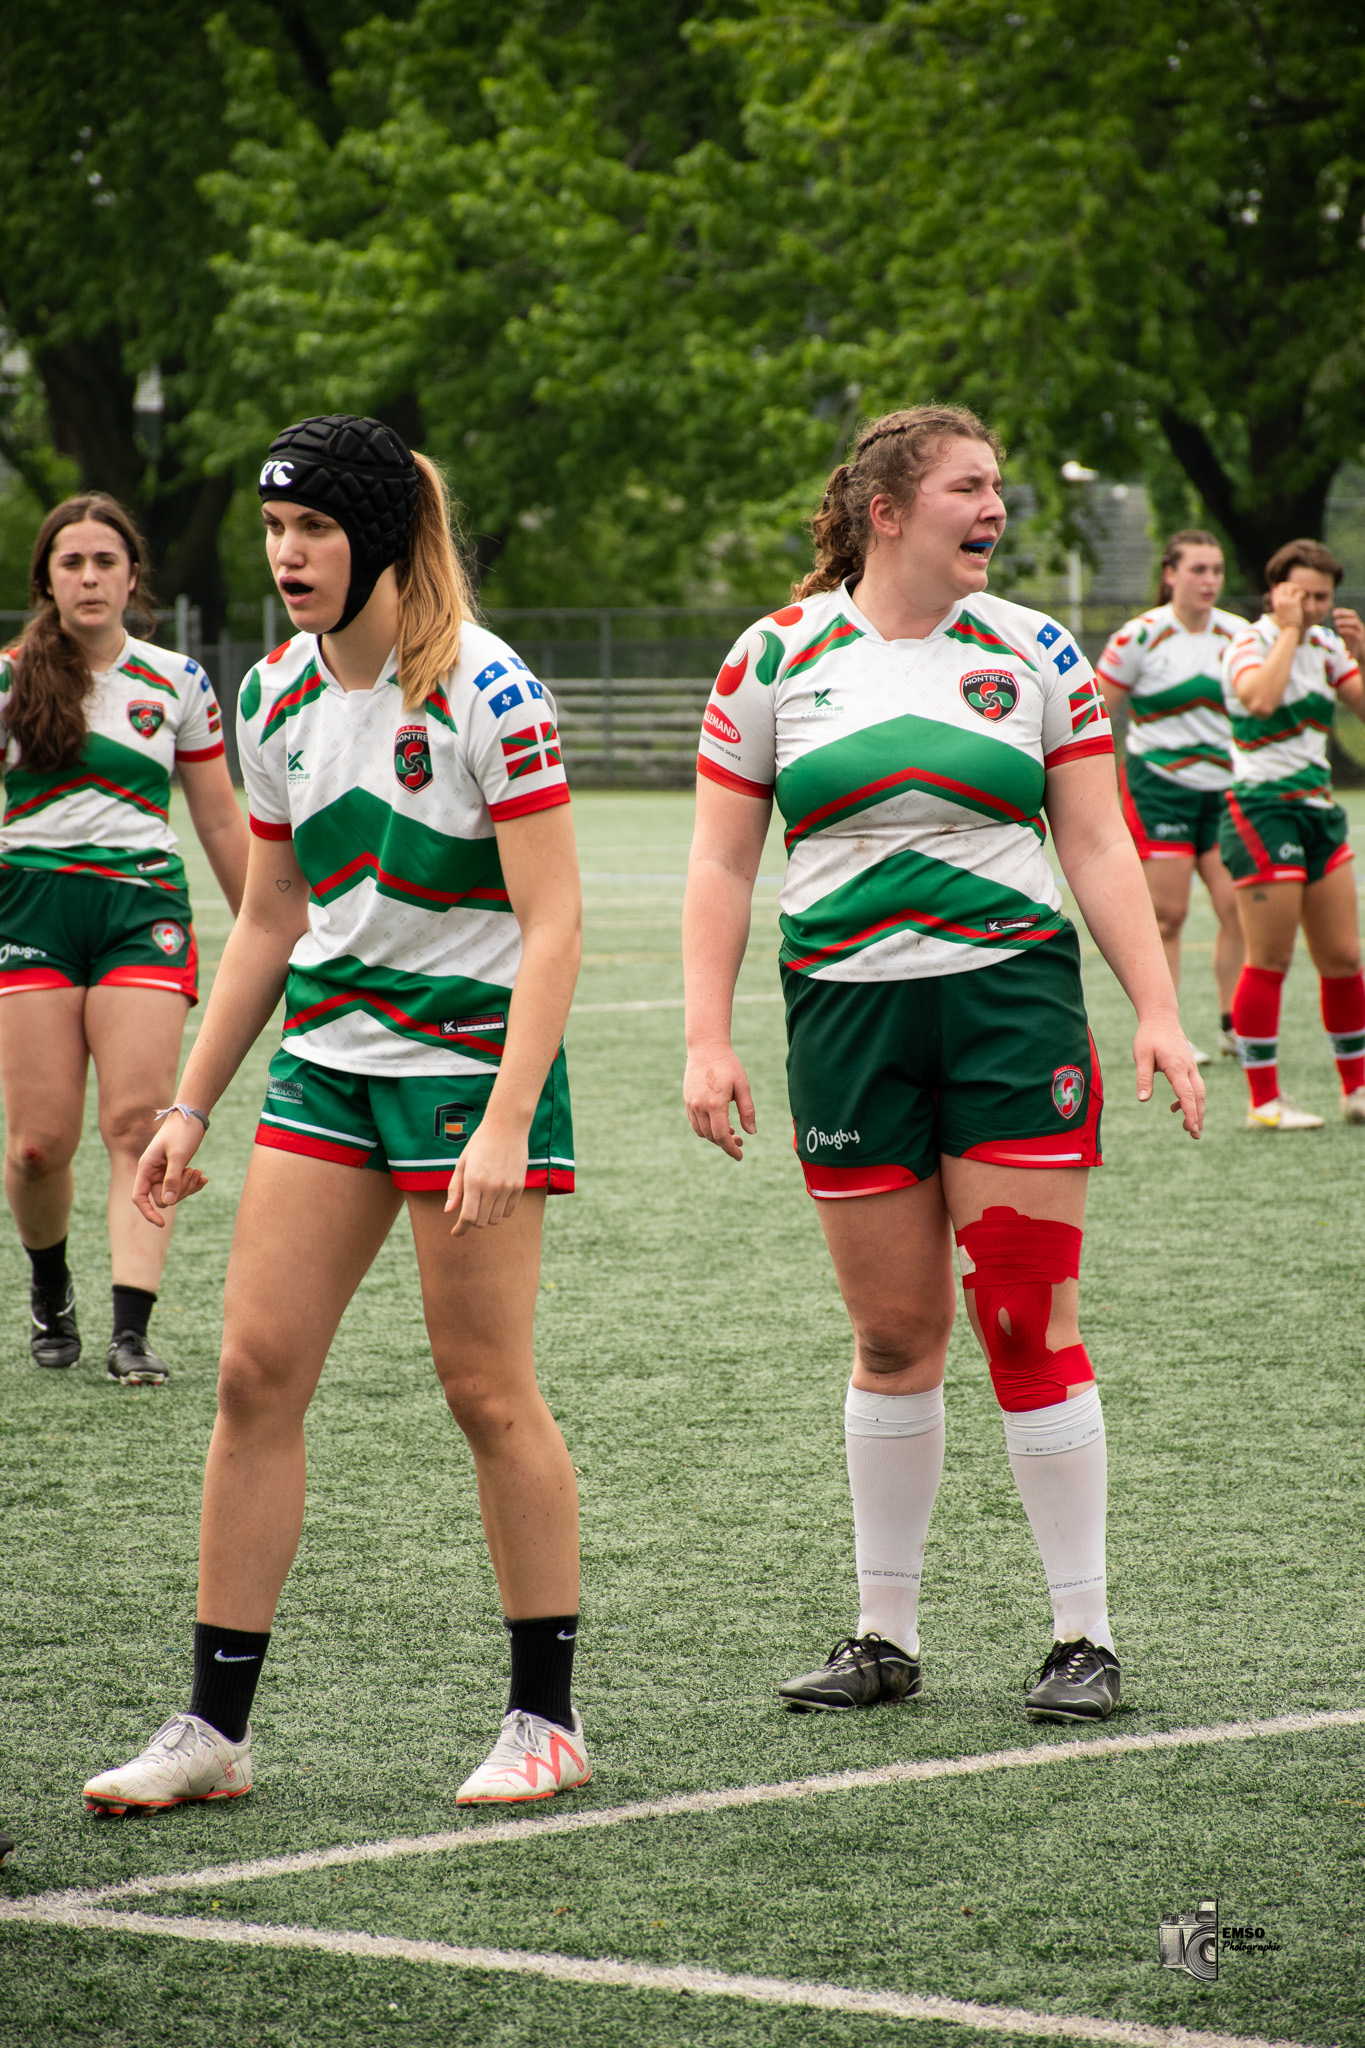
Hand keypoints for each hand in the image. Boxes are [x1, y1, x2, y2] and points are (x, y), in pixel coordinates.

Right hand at [132, 1116, 207, 1224]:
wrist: (191, 1117)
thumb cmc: (182, 1132)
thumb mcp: (178, 1155)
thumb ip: (172, 1178)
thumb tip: (167, 1203)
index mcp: (145, 1168)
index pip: (139, 1197)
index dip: (148, 1212)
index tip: (161, 1223)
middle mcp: (152, 1173)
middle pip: (162, 1198)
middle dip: (180, 1190)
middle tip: (193, 1172)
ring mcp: (164, 1173)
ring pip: (174, 1194)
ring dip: (188, 1186)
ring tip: (199, 1172)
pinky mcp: (175, 1171)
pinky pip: (182, 1187)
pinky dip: (193, 1184)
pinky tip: (204, 1177)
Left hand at [444, 1115, 527, 1234]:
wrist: (507, 1127)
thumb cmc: (480, 1144)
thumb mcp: (462, 1163)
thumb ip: (454, 1188)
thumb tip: (448, 1211)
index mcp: (473, 1181)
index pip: (468, 1217)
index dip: (460, 1229)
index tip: (455, 1233)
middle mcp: (491, 1187)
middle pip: (481, 1222)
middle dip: (472, 1221)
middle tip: (469, 1211)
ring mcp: (507, 1188)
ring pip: (496, 1219)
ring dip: (487, 1217)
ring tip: (483, 1203)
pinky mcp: (519, 1186)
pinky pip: (509, 1211)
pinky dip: (500, 1211)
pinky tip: (496, 1199)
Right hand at [684, 1042, 756, 1159]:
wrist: (706, 1048)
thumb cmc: (728, 1065)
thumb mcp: (743, 1086)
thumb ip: (747, 1111)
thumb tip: (751, 1133)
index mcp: (715, 1104)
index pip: (721, 1136)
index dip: (731, 1149)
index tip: (740, 1156)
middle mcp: (699, 1106)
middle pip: (711, 1136)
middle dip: (726, 1143)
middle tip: (740, 1141)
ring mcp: (691, 1104)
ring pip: (701, 1132)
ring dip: (715, 1137)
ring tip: (731, 1132)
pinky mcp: (687, 1101)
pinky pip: (695, 1123)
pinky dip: (706, 1129)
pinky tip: (718, 1123)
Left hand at [1133, 1019, 1204, 1137]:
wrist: (1161, 1018)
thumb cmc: (1149, 1036)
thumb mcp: (1141, 1056)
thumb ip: (1143, 1078)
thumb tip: (1143, 1100)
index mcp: (1177, 1067)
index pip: (1187, 1095)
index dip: (1190, 1113)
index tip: (1192, 1129)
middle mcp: (1188, 1068)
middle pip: (1199, 1096)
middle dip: (1198, 1116)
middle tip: (1195, 1135)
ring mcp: (1191, 1067)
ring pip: (1199, 1092)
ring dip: (1196, 1110)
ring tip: (1189, 1128)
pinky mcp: (1189, 1066)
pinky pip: (1194, 1086)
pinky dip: (1190, 1100)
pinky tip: (1176, 1107)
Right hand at [1269, 582, 1305, 636]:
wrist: (1289, 630)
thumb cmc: (1285, 624)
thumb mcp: (1279, 614)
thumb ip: (1279, 606)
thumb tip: (1281, 604)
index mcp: (1276, 602)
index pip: (1278, 588)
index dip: (1285, 586)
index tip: (1291, 590)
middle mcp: (1280, 600)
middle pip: (1284, 585)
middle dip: (1292, 585)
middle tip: (1298, 590)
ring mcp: (1287, 601)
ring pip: (1292, 587)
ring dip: (1298, 588)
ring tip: (1302, 592)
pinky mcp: (1295, 603)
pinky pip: (1299, 592)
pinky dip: (1303, 593)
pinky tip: (1305, 597)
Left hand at [1333, 606, 1364, 663]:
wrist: (1358, 657)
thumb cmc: (1349, 647)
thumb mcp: (1344, 637)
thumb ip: (1339, 631)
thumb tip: (1325, 628)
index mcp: (1355, 625)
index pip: (1351, 614)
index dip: (1343, 611)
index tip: (1333, 612)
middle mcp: (1359, 627)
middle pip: (1353, 616)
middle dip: (1343, 614)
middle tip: (1333, 615)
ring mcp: (1360, 633)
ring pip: (1355, 623)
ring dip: (1345, 621)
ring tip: (1335, 623)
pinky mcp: (1360, 640)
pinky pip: (1354, 633)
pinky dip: (1346, 630)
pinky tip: (1339, 631)